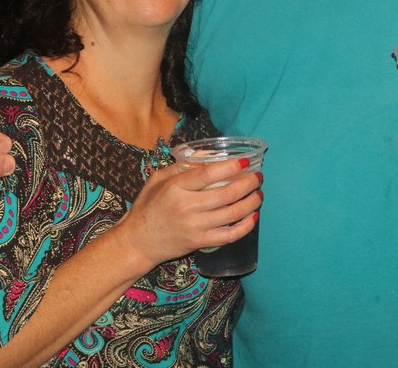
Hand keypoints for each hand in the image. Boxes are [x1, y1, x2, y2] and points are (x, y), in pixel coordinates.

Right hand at [112, 159, 262, 269]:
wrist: (138, 241)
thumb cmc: (148, 207)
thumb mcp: (158, 179)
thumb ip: (181, 165)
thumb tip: (210, 155)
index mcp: (175, 188)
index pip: (208, 174)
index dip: (231, 167)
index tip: (245, 161)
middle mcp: (187, 207)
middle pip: (226, 193)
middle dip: (248, 183)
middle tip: (258, 176)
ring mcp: (195, 227)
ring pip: (232, 214)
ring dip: (251, 202)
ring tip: (259, 194)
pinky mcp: (200, 243)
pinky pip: (229, 236)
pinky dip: (245, 227)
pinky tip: (253, 217)